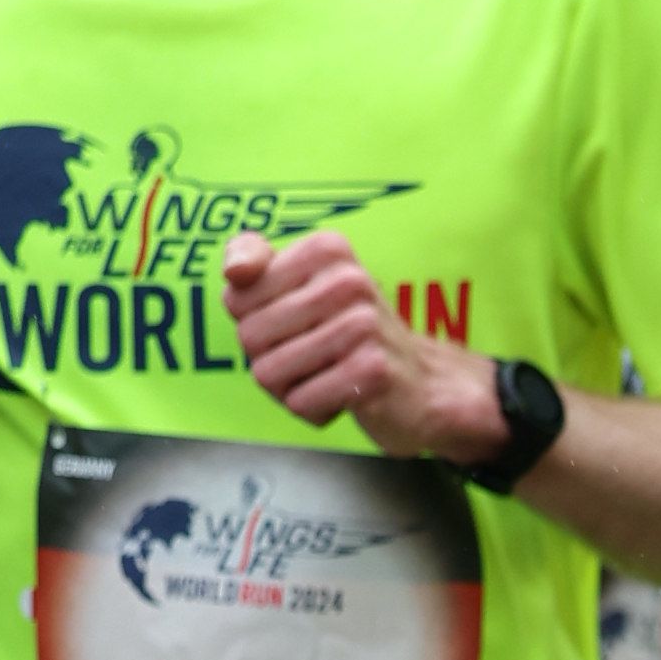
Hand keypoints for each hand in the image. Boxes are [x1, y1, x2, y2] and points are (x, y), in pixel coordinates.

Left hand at [220, 229, 498, 459]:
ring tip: (327, 378)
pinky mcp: (372, 370)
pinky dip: (314, 410)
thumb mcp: (300, 285)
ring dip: (290, 389)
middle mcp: (347, 279)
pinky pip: (300, 402)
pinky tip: (344, 397)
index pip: (236, 297)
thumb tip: (234, 271)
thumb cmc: (350, 337)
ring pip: (269, 372)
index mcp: (327, 250)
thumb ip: (254, 263)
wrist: (426, 385)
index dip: (254, 324)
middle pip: (249, 337)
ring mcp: (363, 325)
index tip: (296, 324)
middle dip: (270, 361)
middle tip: (312, 359)